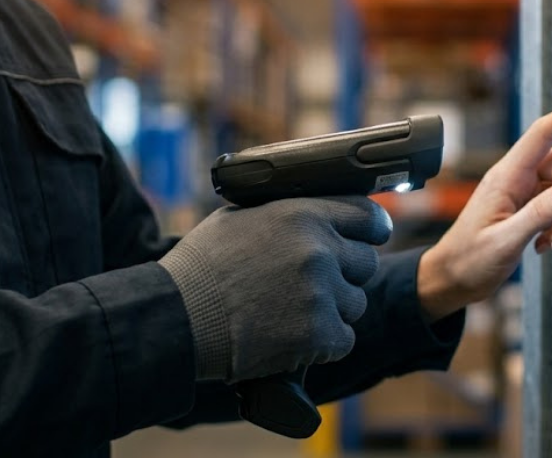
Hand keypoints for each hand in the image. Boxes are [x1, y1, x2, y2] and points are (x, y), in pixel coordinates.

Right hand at [159, 196, 390, 382]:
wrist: (177, 319)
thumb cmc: (201, 267)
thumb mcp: (242, 217)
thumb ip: (287, 212)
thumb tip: (316, 209)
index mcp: (303, 214)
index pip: (366, 215)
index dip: (373, 228)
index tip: (374, 235)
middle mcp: (319, 250)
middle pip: (366, 263)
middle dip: (346, 274)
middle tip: (313, 285)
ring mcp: (321, 293)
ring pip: (355, 303)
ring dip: (333, 310)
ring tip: (292, 312)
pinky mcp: (318, 334)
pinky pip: (344, 338)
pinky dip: (324, 342)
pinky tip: (294, 337)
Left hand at [417, 85, 551, 320]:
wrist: (453, 280)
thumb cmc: (469, 261)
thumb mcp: (505, 241)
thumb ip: (540, 215)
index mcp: (506, 176)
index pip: (544, 132)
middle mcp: (517, 177)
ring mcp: (524, 192)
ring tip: (550, 243)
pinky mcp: (529, 208)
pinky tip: (545, 245)